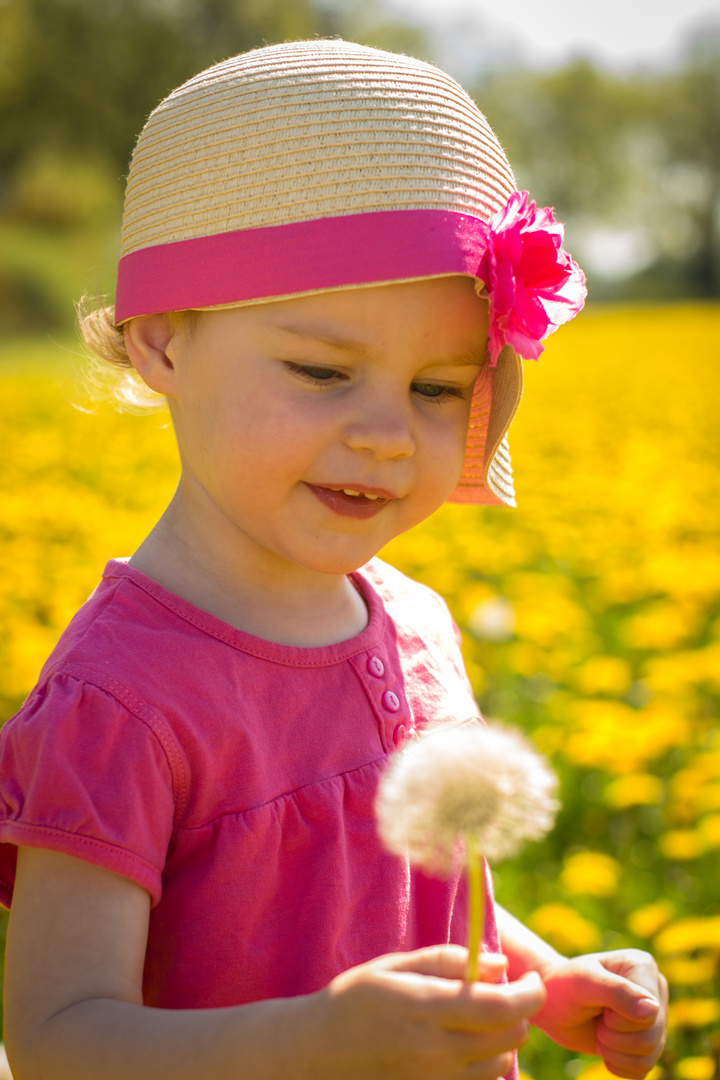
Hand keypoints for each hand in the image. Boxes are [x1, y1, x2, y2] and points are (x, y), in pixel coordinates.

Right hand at [297, 945, 545, 1079]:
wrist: (313, 1055)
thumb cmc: (354, 1000)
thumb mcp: (395, 966)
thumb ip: (448, 962)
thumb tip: (499, 964)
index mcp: (426, 1009)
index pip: (502, 1006)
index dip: (529, 992)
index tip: (532, 979)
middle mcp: (436, 1053)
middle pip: (510, 1037)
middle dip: (518, 1012)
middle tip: (501, 993)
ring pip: (500, 1065)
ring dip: (502, 1041)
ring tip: (476, 1021)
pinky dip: (484, 1066)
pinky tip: (461, 1048)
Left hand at [532, 949, 667, 1078]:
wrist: (552, 1005)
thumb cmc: (563, 986)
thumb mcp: (582, 983)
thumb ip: (617, 992)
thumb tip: (653, 1009)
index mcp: (643, 966)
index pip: (650, 1013)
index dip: (617, 1020)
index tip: (596, 1004)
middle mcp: (655, 989)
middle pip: (651, 1037)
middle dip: (613, 1037)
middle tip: (595, 1019)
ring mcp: (654, 1016)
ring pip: (649, 1056)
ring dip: (614, 1052)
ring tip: (598, 1031)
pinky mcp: (647, 1040)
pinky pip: (643, 1069)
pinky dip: (618, 1064)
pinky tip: (604, 1047)